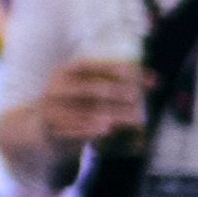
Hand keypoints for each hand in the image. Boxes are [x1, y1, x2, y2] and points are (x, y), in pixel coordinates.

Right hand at [23, 56, 150, 160]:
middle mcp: (56, 89)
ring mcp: (51, 109)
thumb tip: (156, 79)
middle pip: (89, 89)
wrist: (40, 131)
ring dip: (113, 115)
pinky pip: (74, 129)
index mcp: (64, 73)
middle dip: (115, 93)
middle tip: (137, 98)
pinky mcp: (52, 129)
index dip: (108, 68)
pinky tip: (108, 130)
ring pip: (86, 112)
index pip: (86, 65)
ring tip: (135, 118)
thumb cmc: (75, 105)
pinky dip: (91, 130)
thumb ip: (116, 83)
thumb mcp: (88, 90)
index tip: (130, 72)